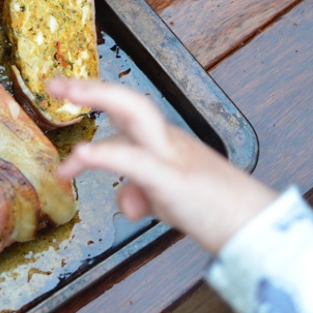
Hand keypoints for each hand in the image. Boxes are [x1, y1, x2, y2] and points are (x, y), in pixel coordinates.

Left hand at [50, 78, 276, 253]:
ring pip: (136, 113)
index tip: (68, 90)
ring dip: (99, 97)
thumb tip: (124, 199)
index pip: (130, 112)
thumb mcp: (168, 202)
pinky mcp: (174, 180)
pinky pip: (135, 160)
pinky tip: (80, 155)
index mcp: (167, 143)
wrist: (258, 230)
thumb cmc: (216, 213)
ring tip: (65, 94)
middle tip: (55, 82)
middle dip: (93, 87)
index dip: (99, 97)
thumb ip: (141, 193)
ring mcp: (173, 156)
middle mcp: (169, 141)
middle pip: (130, 101)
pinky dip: (105, 154)